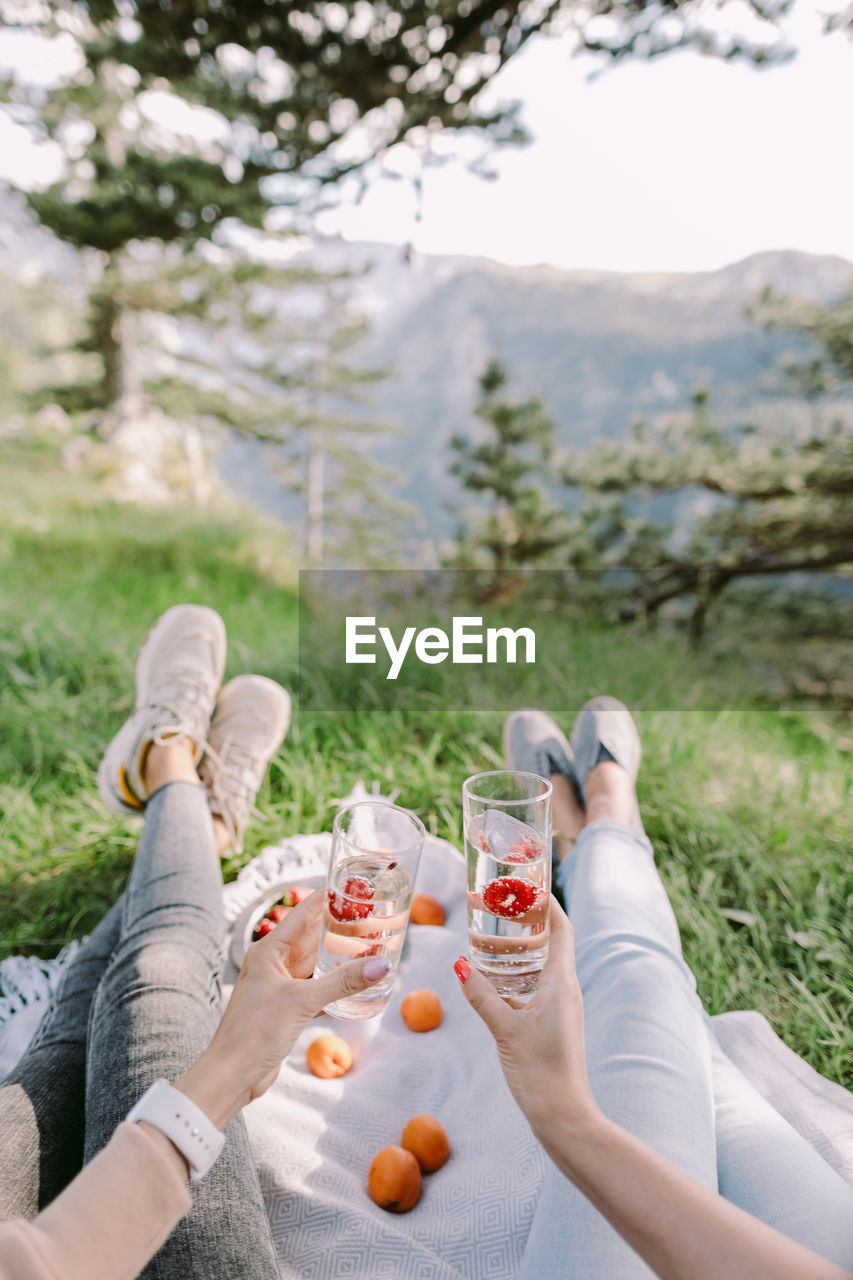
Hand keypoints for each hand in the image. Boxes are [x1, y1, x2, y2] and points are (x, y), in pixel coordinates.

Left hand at [176, 889, 387, 1127]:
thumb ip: (342, 982)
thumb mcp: (302, 1002)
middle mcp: (273, 963)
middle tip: (372, 915)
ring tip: (370, 945)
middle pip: (312, 936)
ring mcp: (279, 986)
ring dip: (339, 956)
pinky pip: (316, 987)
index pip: (303, 912)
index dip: (327, 896)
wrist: (231, 1075)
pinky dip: (335, 984)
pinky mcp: (286, 1008)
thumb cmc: (255, 1032)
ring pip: (316, 963)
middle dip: (340, 926)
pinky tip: (356, 983)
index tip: (351, 881)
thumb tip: (381, 966)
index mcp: (269, 951)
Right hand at [454, 896, 599, 1138]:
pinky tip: (490, 980)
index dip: (546, 902)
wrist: (563, 1116)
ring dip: (516, 950)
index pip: (561, 927)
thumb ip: (481, 996)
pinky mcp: (553, 1023)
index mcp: (562, 982)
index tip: (525, 883)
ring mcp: (561, 1007)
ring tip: (484, 939)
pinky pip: (536, 986)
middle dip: (524, 922)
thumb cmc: (539, 1072)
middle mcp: (566, 989)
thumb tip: (459, 965)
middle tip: (494, 906)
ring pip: (541, 965)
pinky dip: (515, 975)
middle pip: (550, 942)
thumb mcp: (504, 1029)